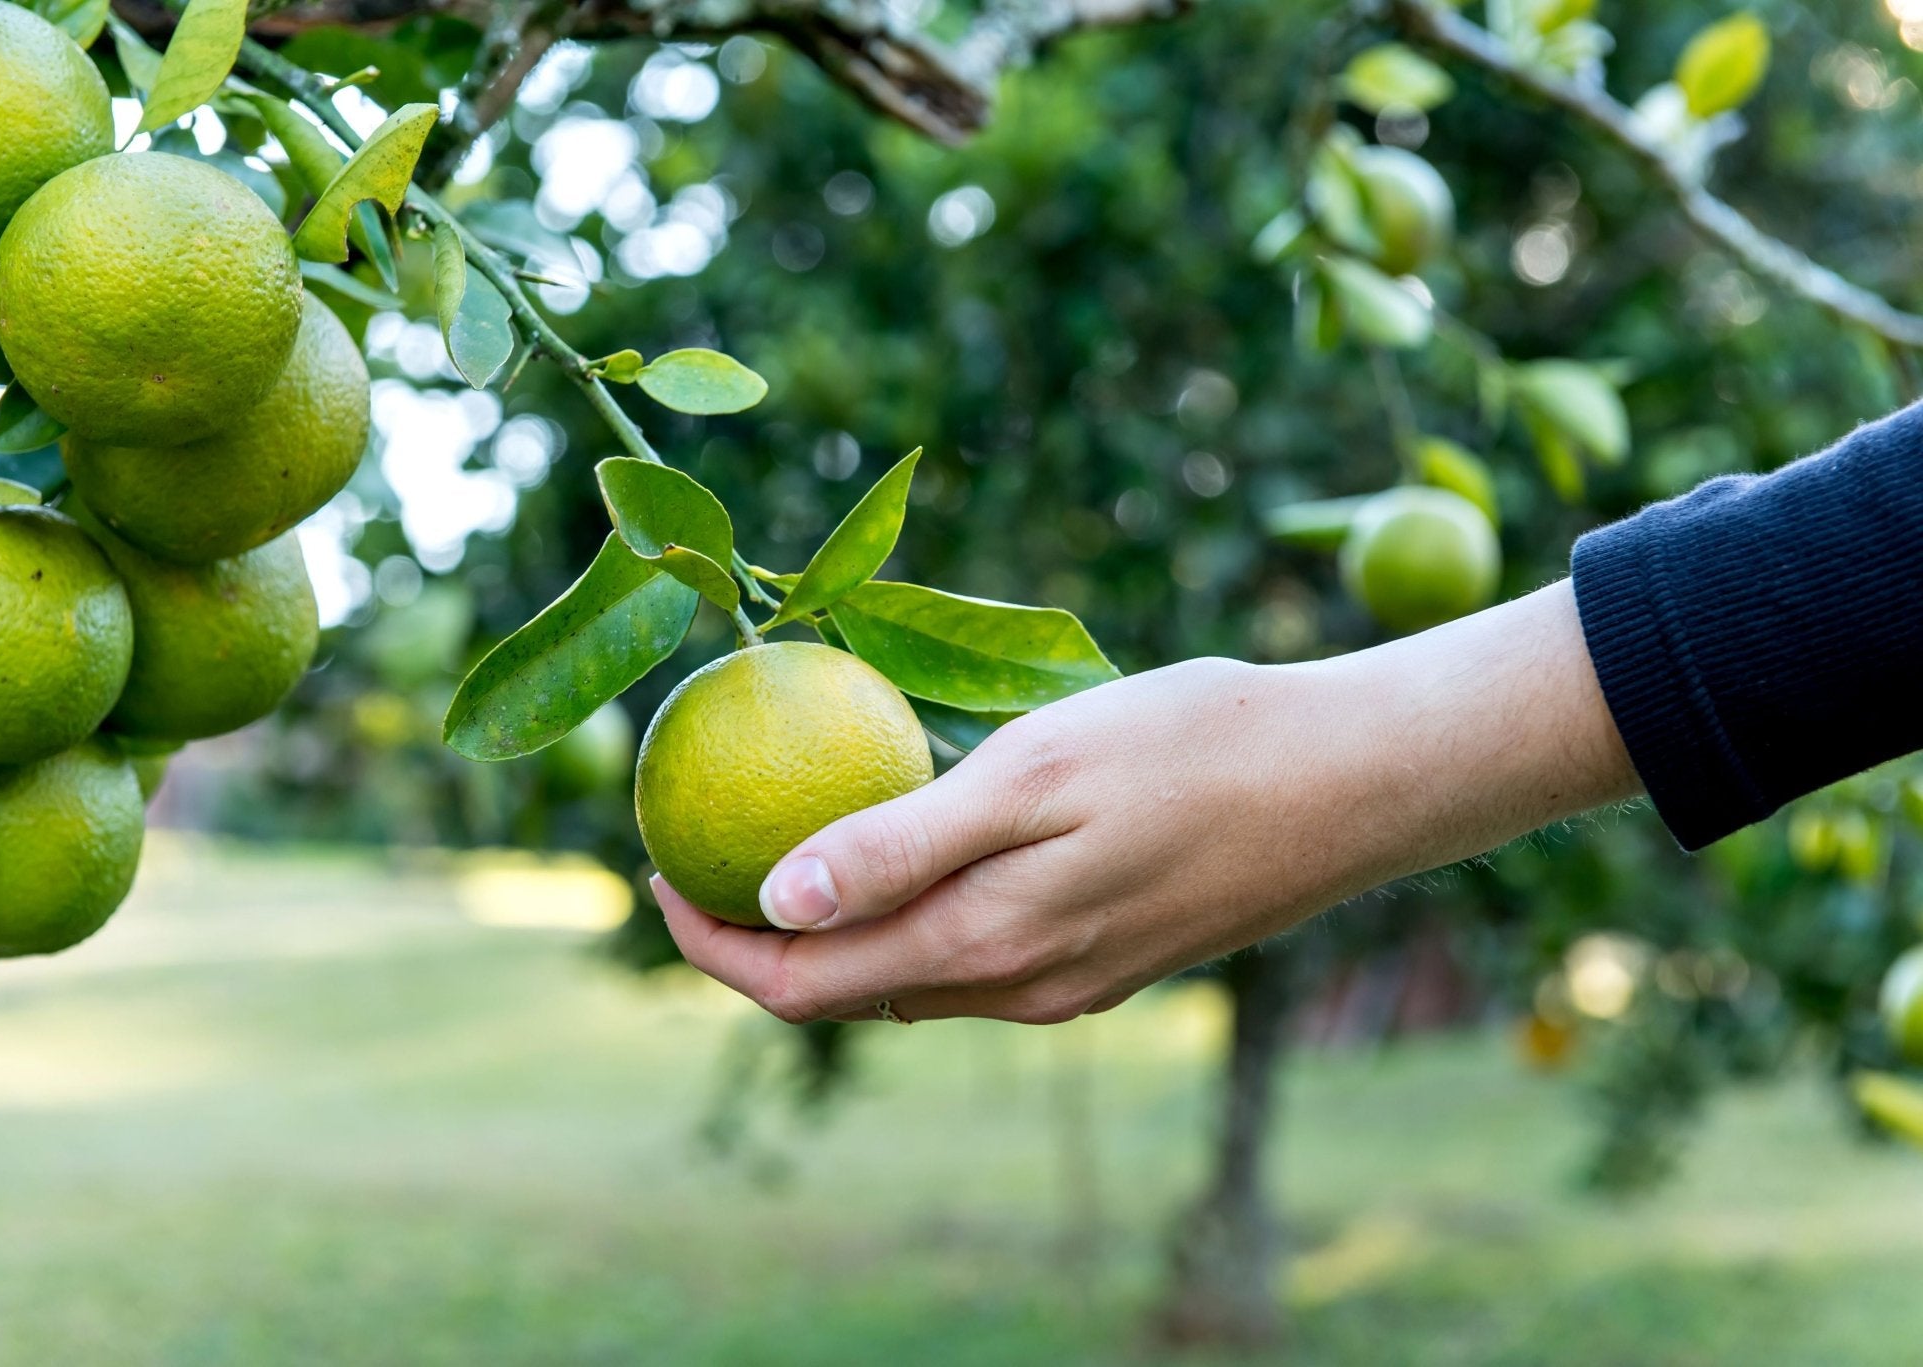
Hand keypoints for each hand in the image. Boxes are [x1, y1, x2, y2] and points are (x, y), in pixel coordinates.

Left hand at [654, 580, 1640, 1023]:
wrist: (1358, 778)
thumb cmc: (1196, 746)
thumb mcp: (1036, 771)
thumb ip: (902, 846)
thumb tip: (771, 905)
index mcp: (986, 948)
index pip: (800, 985)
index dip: (707, 940)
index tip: (654, 864)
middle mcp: (1019, 989)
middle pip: (843, 996)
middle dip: (751, 942)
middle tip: (697, 848)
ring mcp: (1069, 984)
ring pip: (908, 981)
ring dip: (830, 932)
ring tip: (784, 841)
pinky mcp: (1110, 959)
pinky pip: (972, 960)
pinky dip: (909, 918)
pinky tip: (908, 847)